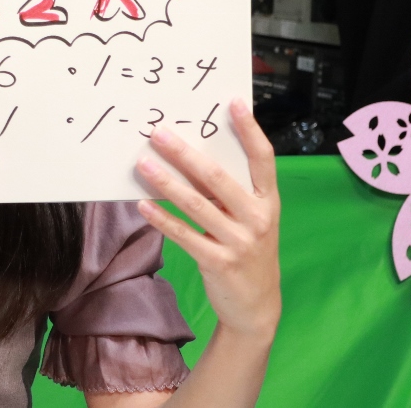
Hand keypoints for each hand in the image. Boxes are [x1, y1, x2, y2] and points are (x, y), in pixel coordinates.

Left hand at [136, 98, 280, 338]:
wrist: (257, 307)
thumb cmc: (249, 250)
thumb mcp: (251, 219)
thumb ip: (231, 192)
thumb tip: (191, 155)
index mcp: (268, 201)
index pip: (262, 158)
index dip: (249, 130)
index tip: (232, 104)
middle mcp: (258, 218)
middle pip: (217, 177)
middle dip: (184, 153)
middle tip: (158, 133)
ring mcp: (239, 241)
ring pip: (195, 205)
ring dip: (165, 182)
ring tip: (142, 164)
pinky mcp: (219, 262)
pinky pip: (183, 235)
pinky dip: (162, 218)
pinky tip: (143, 205)